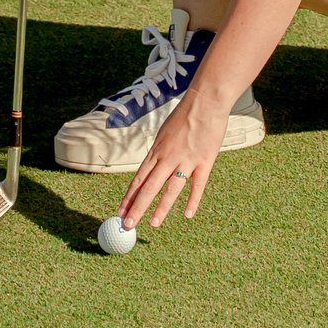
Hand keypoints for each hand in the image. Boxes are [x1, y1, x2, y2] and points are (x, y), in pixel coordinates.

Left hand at [121, 83, 227, 229]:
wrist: (206, 101)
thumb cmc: (185, 116)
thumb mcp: (164, 133)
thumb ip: (159, 153)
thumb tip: (150, 169)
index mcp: (156, 151)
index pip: (138, 179)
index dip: (129, 198)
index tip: (120, 212)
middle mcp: (167, 157)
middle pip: (149, 187)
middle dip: (137, 208)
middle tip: (128, 225)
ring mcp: (186, 160)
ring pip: (171, 189)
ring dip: (161, 208)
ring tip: (153, 224)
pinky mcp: (205, 161)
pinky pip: (197, 185)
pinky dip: (192, 201)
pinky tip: (188, 215)